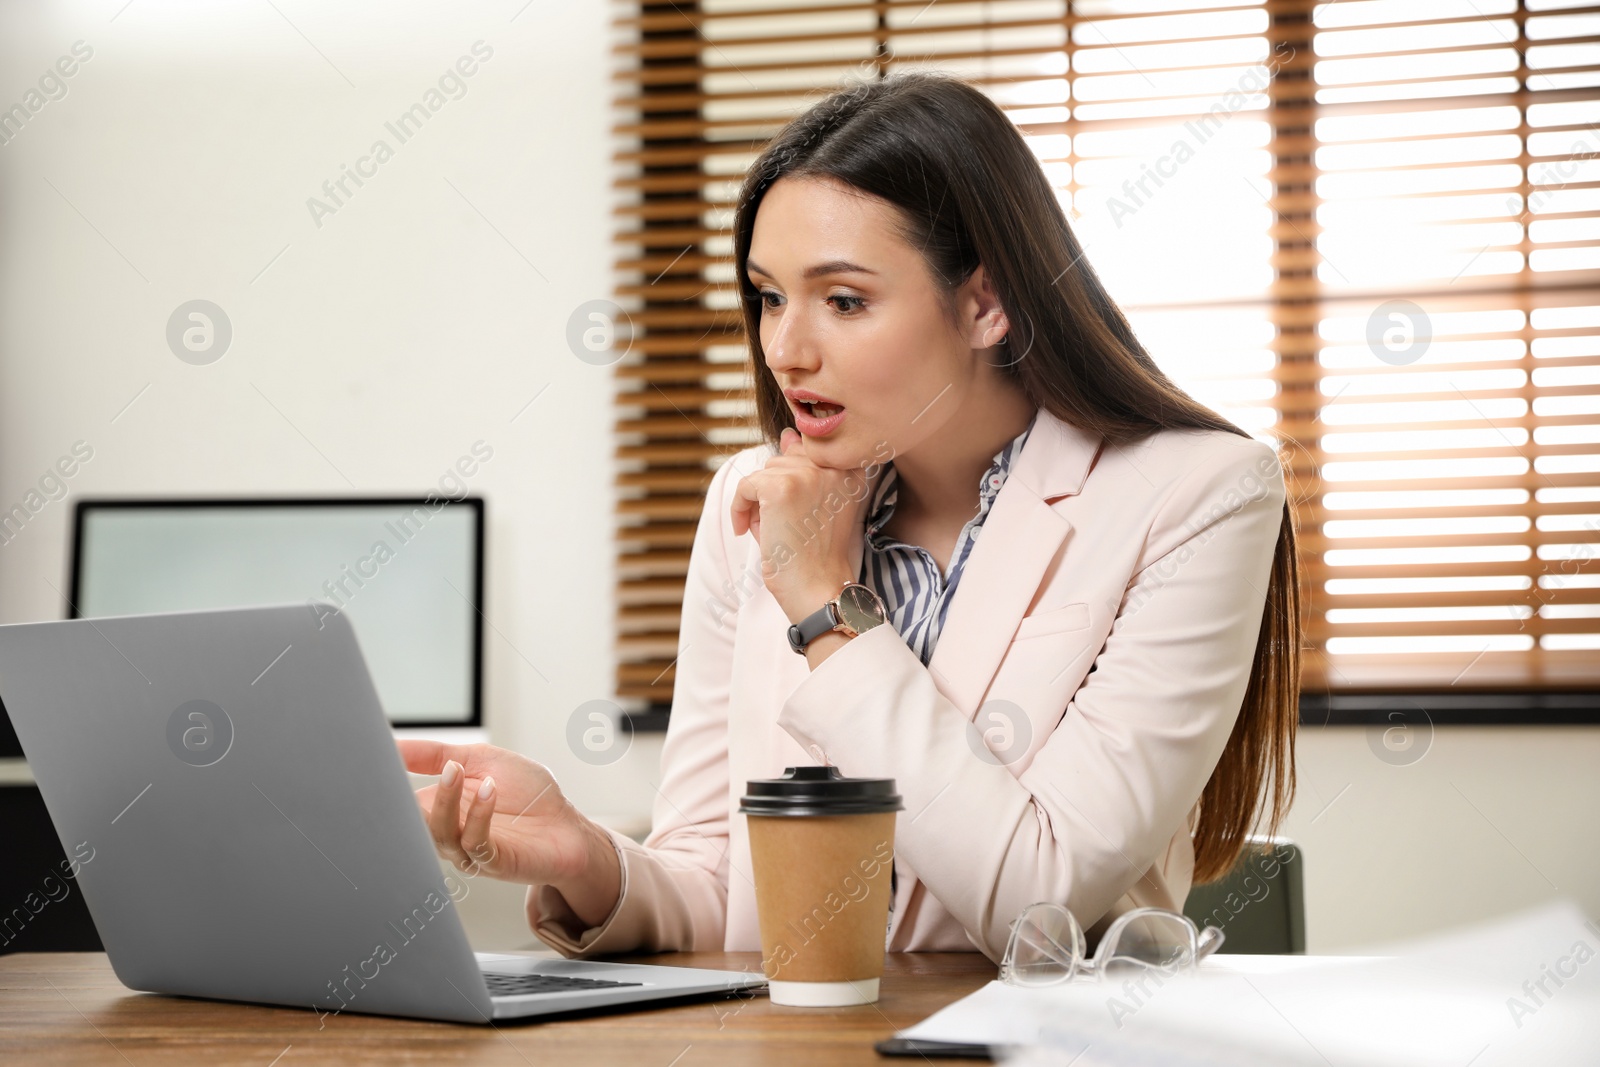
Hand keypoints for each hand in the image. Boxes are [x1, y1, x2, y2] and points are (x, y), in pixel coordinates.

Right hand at [397, 739, 620, 926]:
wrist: (566, 825)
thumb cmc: (527, 794)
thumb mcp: (479, 759)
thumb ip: (436, 754)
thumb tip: (392, 744)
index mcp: (440, 808)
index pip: (400, 800)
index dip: (386, 785)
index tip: (378, 760)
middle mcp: (448, 832)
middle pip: (412, 822)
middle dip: (402, 800)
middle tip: (399, 769)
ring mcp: (468, 850)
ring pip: (440, 833)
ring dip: (445, 800)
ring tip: (453, 770)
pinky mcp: (494, 862)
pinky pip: (476, 842)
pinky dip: (479, 814)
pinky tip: (488, 789)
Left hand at [728, 427, 878, 621]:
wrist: (819, 588)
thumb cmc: (818, 554)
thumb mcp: (819, 504)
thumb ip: (805, 468)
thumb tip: (788, 434)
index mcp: (851, 467)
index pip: (809, 448)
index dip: (793, 478)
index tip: (792, 507)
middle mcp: (833, 464)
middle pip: (783, 460)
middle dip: (775, 493)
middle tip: (784, 527)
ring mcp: (806, 474)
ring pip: (764, 473)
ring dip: (760, 503)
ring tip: (774, 532)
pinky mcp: (780, 487)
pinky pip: (745, 486)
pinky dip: (739, 509)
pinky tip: (747, 531)